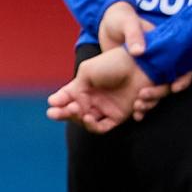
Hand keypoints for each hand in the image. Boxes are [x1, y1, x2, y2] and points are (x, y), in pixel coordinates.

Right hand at [49, 46, 167, 133]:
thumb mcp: (87, 71)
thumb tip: (74, 107)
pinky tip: (88, 118)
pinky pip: (103, 127)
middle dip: (63, 113)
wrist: (139, 66)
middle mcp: (93, 99)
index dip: (57, 102)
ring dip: (77, 119)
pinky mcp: (118, 116)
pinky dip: (93, 126)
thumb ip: (76, 90)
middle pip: (73, 113)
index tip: (52, 104)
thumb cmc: (112, 64)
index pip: (65, 98)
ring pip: (86, 122)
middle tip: (58, 111)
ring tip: (77, 111)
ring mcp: (105, 108)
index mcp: (83, 86)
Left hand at [94, 0, 191, 117]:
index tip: (175, 88)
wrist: (107, 23)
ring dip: (149, 101)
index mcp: (164, 50)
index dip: (183, 79)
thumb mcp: (128, 23)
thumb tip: (139, 51)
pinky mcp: (133, 78)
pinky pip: (138, 93)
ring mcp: (146, 72)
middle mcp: (159, 63)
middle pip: (167, 84)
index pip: (182, 68)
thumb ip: (134, 34)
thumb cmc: (122, 19)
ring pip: (154, 91)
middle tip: (144, 98)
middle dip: (159, 94)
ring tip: (138, 108)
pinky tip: (132, 113)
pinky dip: (137, 102)